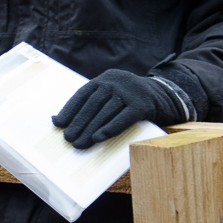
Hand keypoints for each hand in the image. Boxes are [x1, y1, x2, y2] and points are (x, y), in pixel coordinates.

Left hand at [52, 69, 187, 149]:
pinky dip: (110, 128)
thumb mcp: (112, 94)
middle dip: (79, 123)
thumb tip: (58, 120)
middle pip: (93, 104)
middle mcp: (116, 81)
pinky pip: (123, 118)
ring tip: (80, 144)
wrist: (165, 96)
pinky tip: (98, 138)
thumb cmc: (131, 100)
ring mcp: (130, 91)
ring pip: (105, 112)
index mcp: (106, 78)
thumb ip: (91, 103)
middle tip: (68, 139)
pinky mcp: (142, 104)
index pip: (83, 94)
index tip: (58, 124)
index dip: (70, 109)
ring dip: (90, 130)